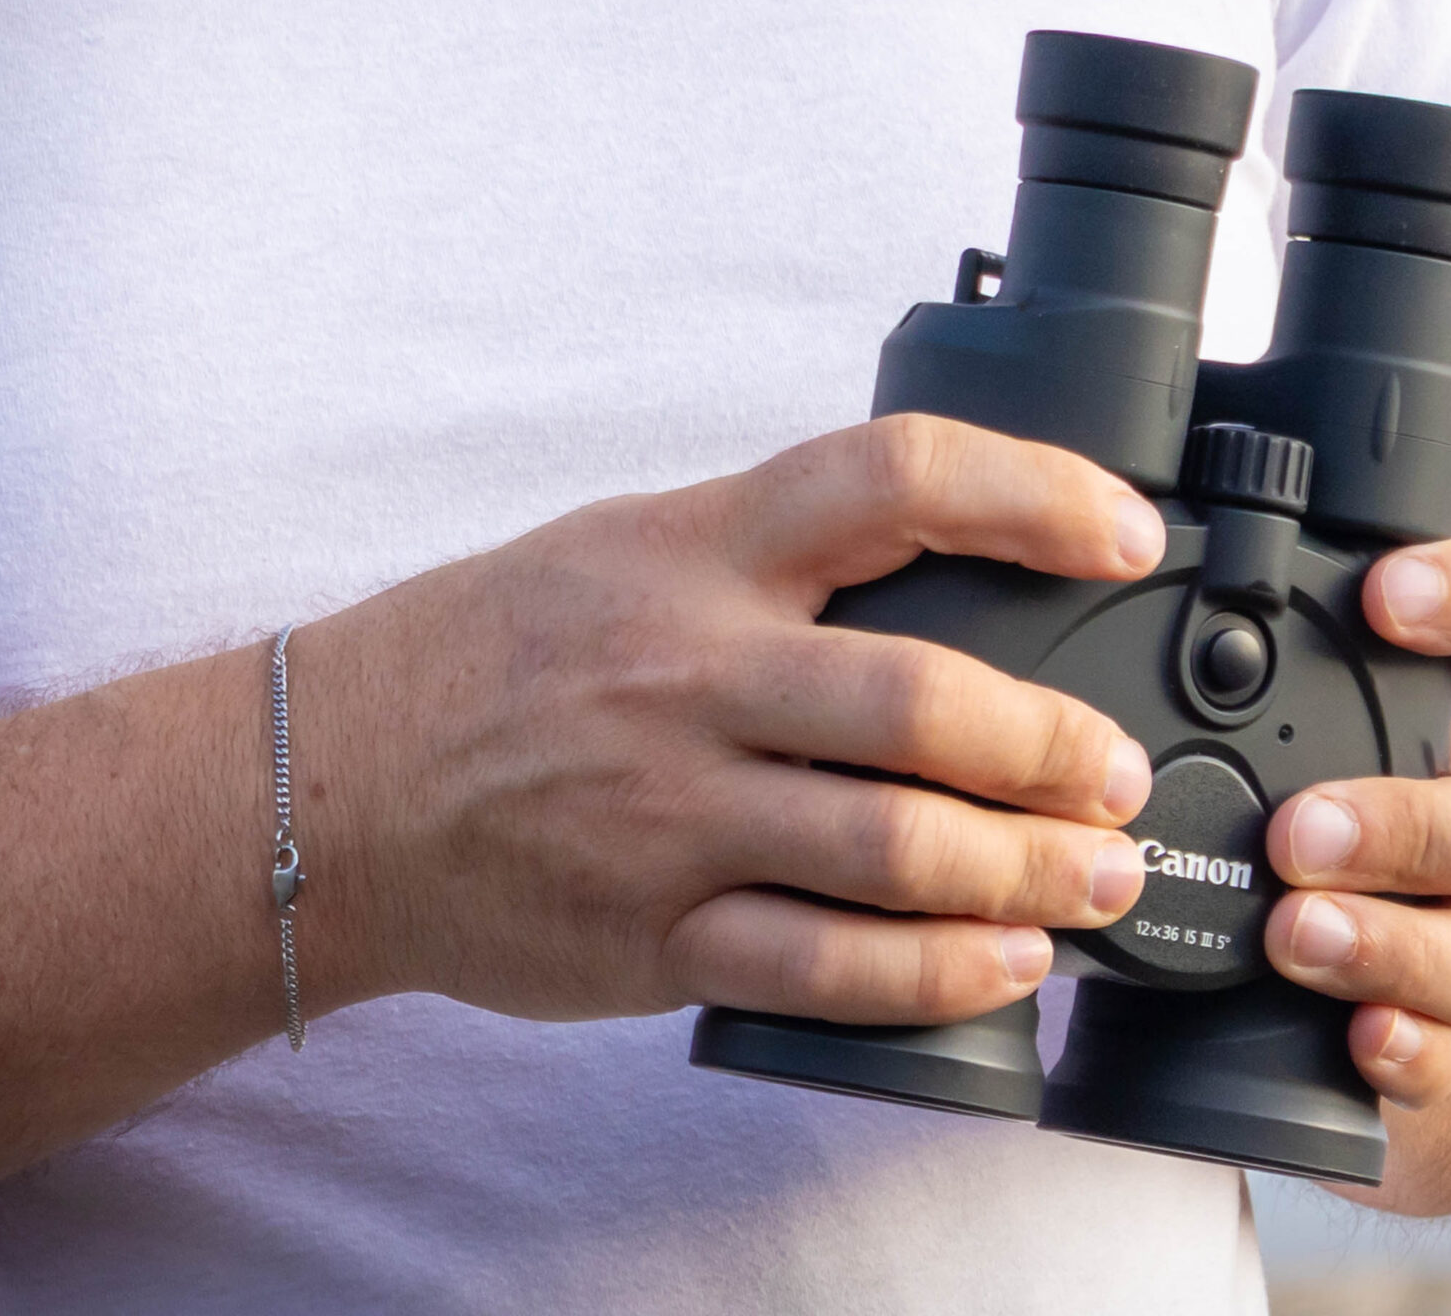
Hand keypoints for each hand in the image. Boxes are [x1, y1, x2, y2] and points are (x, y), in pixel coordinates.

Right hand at [305, 414, 1160, 1024]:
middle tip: (1123, 776)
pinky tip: (1004, 962)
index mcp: (695, 550)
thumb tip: (961, 557)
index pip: (891, 479)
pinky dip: (934, 971)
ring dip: (1028, 871)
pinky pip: (822, 964)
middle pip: (920, 699)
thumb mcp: (629, 546)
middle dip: (1056, 748)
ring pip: (891, 845)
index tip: (1126, 535)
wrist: (324, 790)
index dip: (1032, 495)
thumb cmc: (500, 657)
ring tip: (1102, 879)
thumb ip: (779, 551)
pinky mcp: (651, 934)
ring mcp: (666, 811)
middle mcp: (687, 671)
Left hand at [1262, 538, 1450, 1108]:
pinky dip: (1415, 1049)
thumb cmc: (1268, 734)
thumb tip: (1092, 508)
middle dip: (1415, 828)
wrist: (1308, 882)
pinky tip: (1359, 1038)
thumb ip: (1216, 597)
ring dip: (1401, 945)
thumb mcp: (1265, 650)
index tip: (1384, 593)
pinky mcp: (1434, 1015)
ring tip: (1292, 936)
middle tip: (1298, 829)